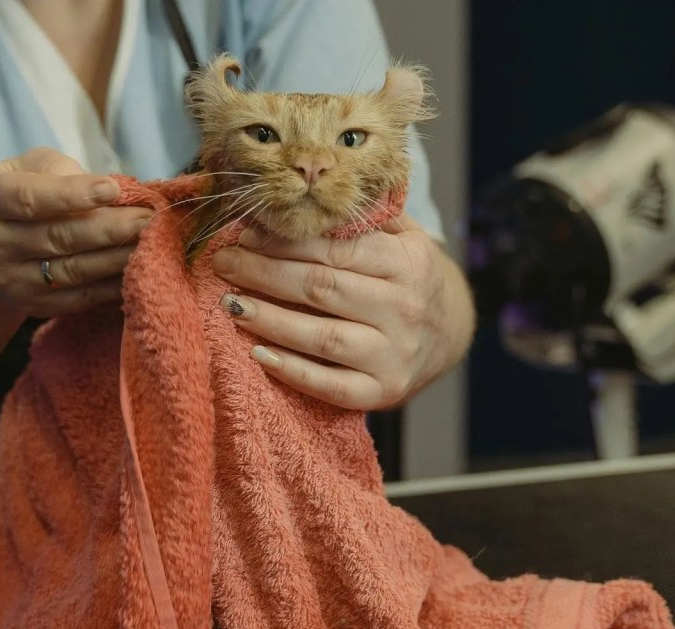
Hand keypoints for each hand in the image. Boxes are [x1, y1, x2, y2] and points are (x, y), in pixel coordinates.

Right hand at [0, 147, 151, 318]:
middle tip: (149, 218)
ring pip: (74, 271)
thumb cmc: (20, 195)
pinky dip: (112, 284)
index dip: (73, 195)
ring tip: (151, 242)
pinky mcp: (35, 305)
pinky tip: (139, 269)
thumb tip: (110, 191)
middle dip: (110, 228)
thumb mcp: (26, 167)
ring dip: (117, 257)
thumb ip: (60, 170)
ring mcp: (13, 280)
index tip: (113, 189)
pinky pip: (81, 297)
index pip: (32, 199)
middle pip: (59, 238)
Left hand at [210, 214, 472, 410]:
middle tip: (224, 264)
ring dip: (270, 320)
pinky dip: (291, 371)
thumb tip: (305, 190)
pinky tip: (257, 354)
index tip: (244, 235)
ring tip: (231, 305)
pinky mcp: (382, 391)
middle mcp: (403, 309)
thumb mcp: (404, 239)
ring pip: (322, 337)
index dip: (285, 242)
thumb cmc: (409, 279)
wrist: (450, 335)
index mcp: (407, 264)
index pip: (337, 249)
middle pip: (322, 288)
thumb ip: (365, 217)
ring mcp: (393, 354)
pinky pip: (331, 386)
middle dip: (265, 274)